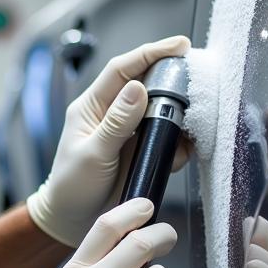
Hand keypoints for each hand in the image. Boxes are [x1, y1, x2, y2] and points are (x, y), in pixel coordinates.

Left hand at [26, 36, 189, 246]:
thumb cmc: (72, 186)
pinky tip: (185, 148)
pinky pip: (168, 140)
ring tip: (193, 121)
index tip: (178, 46)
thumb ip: (115, 124)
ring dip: (180, 115)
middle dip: (172, 81)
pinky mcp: (144, 153)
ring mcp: (131, 134)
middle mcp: (114, 114)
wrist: (72, 221)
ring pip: (162, 112)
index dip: (149, 53)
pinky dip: (180, 143)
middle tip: (196, 83)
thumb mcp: (91, 154)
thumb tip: (137, 89)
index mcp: (93, 106)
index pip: (122, 69)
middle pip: (148, 85)